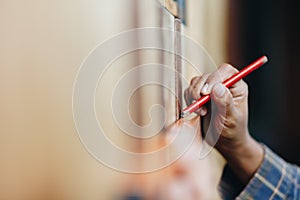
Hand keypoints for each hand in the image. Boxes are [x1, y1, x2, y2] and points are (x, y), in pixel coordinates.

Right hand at [184, 63, 263, 182]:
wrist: (224, 143)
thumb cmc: (233, 131)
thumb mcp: (231, 119)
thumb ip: (225, 102)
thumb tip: (217, 87)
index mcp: (237, 87)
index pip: (225, 71)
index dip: (214, 78)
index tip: (206, 92)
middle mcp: (224, 85)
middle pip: (207, 75)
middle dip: (200, 90)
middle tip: (200, 105)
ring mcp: (211, 90)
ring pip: (196, 82)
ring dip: (194, 96)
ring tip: (201, 112)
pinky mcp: (200, 96)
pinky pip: (190, 91)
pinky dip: (189, 100)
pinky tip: (197, 112)